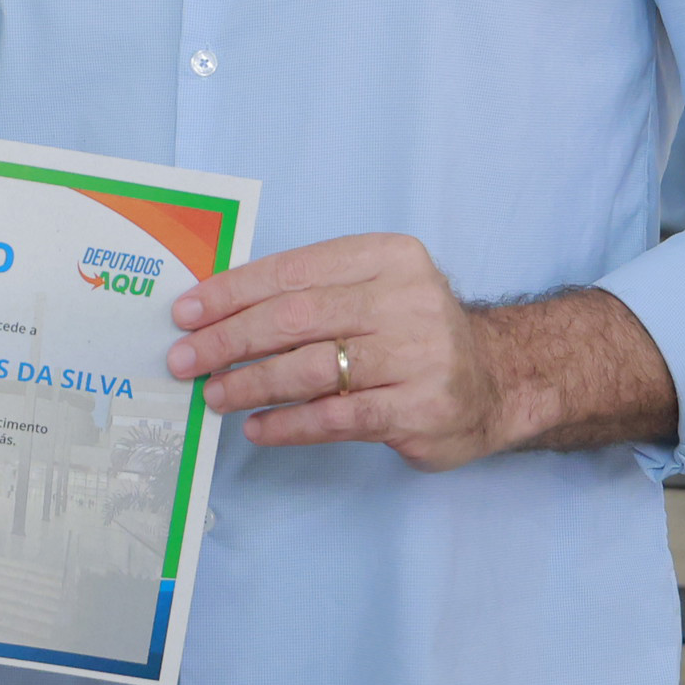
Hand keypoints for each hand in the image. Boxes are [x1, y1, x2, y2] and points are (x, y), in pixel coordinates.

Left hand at [163, 233, 532, 469]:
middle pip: (296, 317)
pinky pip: (337, 417)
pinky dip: (289, 424)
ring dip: (251, 384)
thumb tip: (217, 310)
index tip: (187, 312)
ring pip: (312, 369)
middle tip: (185, 359)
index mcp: (389, 257)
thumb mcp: (376, 288)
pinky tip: (258, 427)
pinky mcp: (420, 409)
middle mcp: (408, 300)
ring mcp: (418, 356)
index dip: (232, 292)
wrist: (498, 380)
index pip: (293, 270)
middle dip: (229, 339)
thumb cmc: (413, 332)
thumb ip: (312, 292)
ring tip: (214, 396)